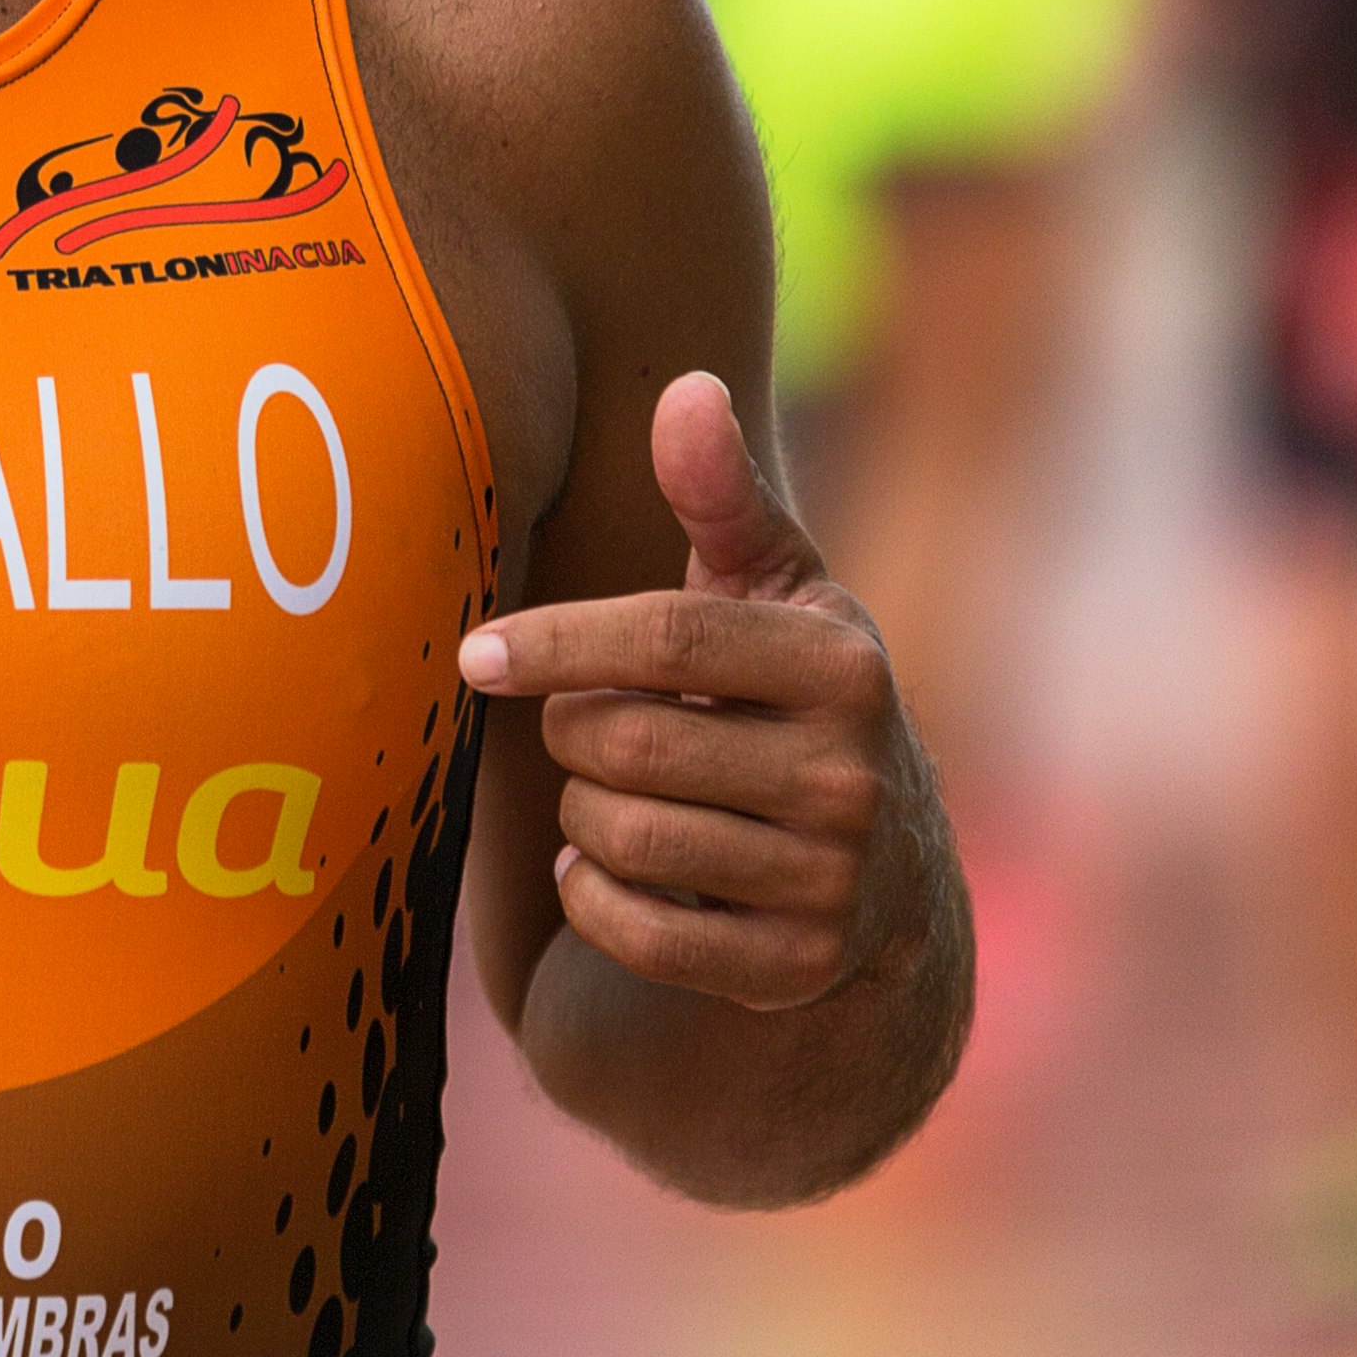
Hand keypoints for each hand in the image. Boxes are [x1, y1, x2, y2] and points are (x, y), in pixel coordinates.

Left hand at [460, 373, 933, 1013]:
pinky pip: (632, 929)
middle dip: (573, 734)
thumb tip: (686, 386)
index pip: (668, 637)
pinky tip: (615, 867)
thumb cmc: (790, 700)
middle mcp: (852, 775)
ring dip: (583, 812)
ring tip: (614, 793)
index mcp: (842, 665)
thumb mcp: (774, 594)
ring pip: (622, 835)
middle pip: (627, 742)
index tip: (474, 654)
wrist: (882, 877)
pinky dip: (593, 896)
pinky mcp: (794, 969)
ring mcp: (831, 881)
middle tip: (584, 730)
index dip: (556, 642)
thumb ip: (722, 496)